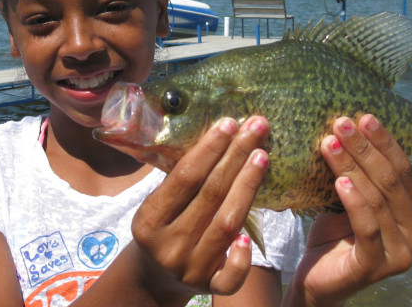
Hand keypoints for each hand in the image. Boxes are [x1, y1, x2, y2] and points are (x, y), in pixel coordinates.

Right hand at [129, 116, 270, 302]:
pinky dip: (241, 257)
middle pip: (210, 194)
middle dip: (235, 156)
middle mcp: (168, 245)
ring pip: (226, 224)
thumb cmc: (161, 227)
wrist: (153, 278)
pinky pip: (230, 276)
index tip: (230, 122)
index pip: (184, 178)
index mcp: (148, 221)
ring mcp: (190, 269)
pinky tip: (248, 235)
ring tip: (262, 155)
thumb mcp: (157, 205)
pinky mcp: (209, 289)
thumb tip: (217, 134)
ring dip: (247, 186)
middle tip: (256, 127)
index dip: (209, 148)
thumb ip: (179, 181)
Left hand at [287, 115, 411, 306]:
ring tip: (329, 143)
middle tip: (341, 123)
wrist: (317, 280)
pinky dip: (353, 200)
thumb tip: (348, 124)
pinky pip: (367, 226)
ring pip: (377, 199)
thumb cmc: (334, 234)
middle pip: (391, 181)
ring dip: (352, 166)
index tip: (362, 116)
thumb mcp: (349, 198)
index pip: (403, 169)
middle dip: (365, 148)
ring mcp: (402, 254)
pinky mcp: (377, 267)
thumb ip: (359, 172)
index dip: (383, 141)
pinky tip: (338, 180)